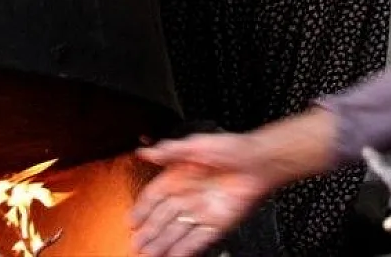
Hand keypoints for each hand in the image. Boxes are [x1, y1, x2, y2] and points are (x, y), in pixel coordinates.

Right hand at [132, 108, 336, 256]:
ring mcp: (201, 212)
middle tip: (136, 245)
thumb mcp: (197, 144)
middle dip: (149, 232)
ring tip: (149, 255)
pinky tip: (174, 256)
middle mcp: (188, 196)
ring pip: (177, 232)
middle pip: (162, 219)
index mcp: (179, 177)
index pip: (154, 197)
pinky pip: (198, 240)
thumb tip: (146, 152)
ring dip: (163, 244)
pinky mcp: (217, 223)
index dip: (142, 209)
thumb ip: (171, 151)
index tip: (132, 221)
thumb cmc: (231, 148)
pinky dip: (186, 249)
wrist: (259, 161)